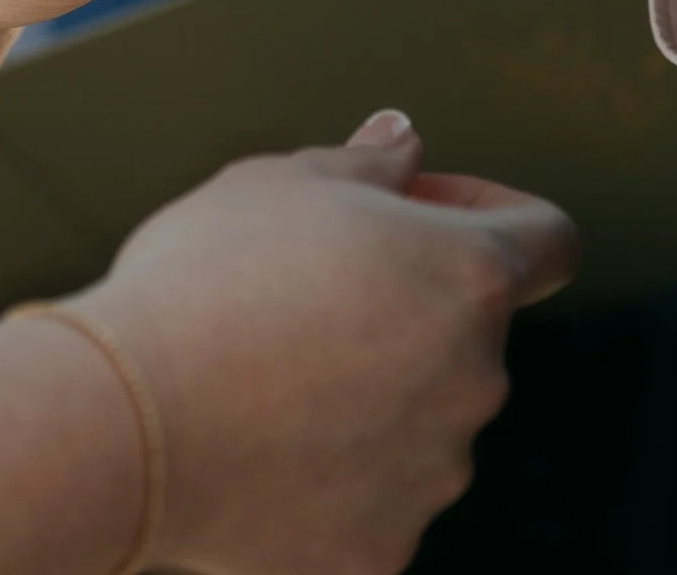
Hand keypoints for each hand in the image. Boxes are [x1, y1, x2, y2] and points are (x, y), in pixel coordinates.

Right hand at [76, 111, 579, 574]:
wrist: (125, 424)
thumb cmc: (202, 281)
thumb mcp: (280, 181)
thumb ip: (367, 160)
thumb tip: (406, 142)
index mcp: (470, 276)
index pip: (551, 240)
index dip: (495, 211)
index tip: (423, 208)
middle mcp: (477, 381)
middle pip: (468, 333)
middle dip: (407, 304)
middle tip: (302, 291)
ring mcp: (434, 475)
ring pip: (422, 419)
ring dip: (370, 391)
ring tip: (261, 375)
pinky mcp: (382, 550)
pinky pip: (371, 499)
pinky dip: (329, 475)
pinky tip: (255, 449)